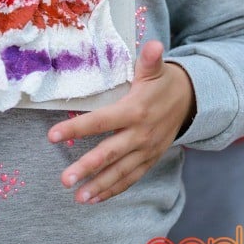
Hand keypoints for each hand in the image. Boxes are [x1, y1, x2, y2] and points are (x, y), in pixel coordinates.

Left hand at [48, 40, 194, 202]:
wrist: (190, 100)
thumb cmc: (164, 82)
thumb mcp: (156, 69)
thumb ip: (150, 60)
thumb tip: (154, 45)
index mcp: (135, 110)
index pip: (101, 121)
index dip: (77, 128)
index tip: (52, 135)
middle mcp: (140, 134)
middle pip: (110, 153)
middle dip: (87, 168)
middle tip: (65, 179)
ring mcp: (146, 150)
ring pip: (120, 172)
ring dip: (99, 185)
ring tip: (78, 197)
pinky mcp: (150, 159)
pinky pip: (131, 178)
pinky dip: (114, 189)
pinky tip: (96, 198)